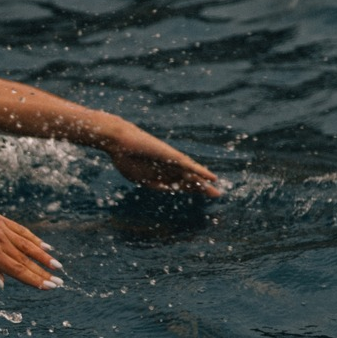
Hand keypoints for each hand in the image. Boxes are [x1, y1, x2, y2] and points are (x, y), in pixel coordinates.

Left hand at [0, 202, 62, 289]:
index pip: (17, 270)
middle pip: (26, 260)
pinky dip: (34, 239)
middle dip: (44, 272)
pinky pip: (21, 231)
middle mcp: (0, 240)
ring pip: (28, 244)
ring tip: (57, 266)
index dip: (34, 280)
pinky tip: (43, 246)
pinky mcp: (0, 220)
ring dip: (43, 256)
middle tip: (59, 282)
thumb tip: (2, 284)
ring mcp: (2, 228)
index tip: (49, 287)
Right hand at [105, 124, 221, 196]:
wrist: (120, 143)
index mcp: (160, 174)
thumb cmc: (125, 159)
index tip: (200, 194)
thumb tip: (172, 189)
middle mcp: (169, 168)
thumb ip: (156, 185)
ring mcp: (171, 162)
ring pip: (191, 175)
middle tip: (216, 194)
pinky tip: (212, 178)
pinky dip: (201, 172)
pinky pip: (190, 166)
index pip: (180, 183)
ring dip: (204, 182)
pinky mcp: (172, 157)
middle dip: (201, 188)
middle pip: (189, 180)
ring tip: (216, 191)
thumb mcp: (141, 179)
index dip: (190, 189)